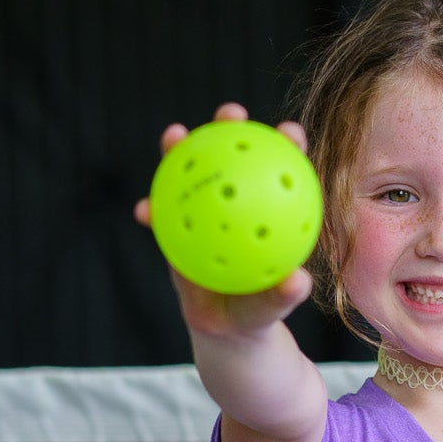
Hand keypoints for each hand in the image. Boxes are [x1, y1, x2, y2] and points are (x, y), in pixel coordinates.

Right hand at [133, 101, 316, 336]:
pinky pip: (161, 216)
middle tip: (231, 113)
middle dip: (231, 127)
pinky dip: (152, 211)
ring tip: (174, 135)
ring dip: (180, 151)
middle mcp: (235, 202)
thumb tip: (298, 281)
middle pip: (233, 156)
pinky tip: (144, 210)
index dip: (287, 147)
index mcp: (267, 211)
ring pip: (191, 174)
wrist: (226, 328)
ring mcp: (203, 211)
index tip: (291, 132)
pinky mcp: (175, 227)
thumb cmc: (256, 313)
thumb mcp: (271, 307)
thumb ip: (282, 295)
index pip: (280, 172)